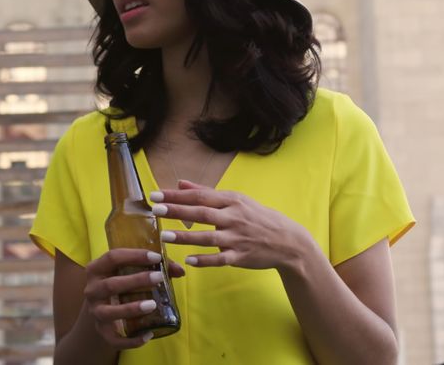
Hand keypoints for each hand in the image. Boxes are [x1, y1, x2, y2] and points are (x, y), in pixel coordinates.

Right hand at [81, 248, 185, 349]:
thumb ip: (154, 267)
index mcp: (97, 269)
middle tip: (158, 278)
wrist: (100, 310)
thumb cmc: (120, 285)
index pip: (112, 257)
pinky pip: (115, 339)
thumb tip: (181, 270)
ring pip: (110, 312)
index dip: (134, 255)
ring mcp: (95, 311)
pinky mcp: (102, 331)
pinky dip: (131, 340)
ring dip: (131, 309)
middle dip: (136, 280)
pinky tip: (148, 335)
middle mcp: (92, 290)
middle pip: (111, 284)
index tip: (156, 257)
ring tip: (153, 305)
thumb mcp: (129, 271)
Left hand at [150, 180, 314, 270]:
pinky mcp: (241, 256)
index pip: (200, 196)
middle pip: (202, 213)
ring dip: (186, 238)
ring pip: (209, 237)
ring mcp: (238, 238)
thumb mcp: (236, 200)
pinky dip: (205, 260)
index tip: (156, 194)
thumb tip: (180, 183)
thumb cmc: (258, 217)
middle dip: (178, 211)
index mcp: (232, 201)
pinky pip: (221, 259)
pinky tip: (189, 261)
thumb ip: (206, 192)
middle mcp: (234, 218)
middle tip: (156, 209)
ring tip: (165, 237)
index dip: (177, 195)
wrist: (288, 241)